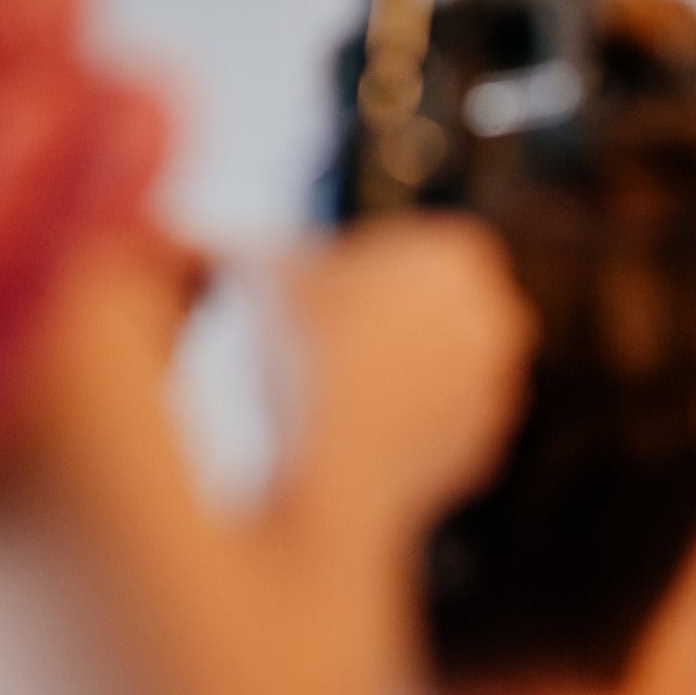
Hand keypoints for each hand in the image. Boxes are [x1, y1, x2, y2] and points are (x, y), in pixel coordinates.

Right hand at [270, 214, 534, 527]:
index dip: (360, 266)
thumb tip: (195, 237)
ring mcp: (500, 381)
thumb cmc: (309, 356)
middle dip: (389, 315)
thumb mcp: (266, 278)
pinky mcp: (488, 440)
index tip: (325, 290)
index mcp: (457, 252)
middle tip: (329, 338)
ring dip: (402, 367)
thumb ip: (246, 248)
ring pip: (440, 362)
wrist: (336, 457)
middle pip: (432, 303)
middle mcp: (499, 313)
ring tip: (339, 383)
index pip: (409, 244)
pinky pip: (444, 419)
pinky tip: (362, 425)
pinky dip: (411, 420)